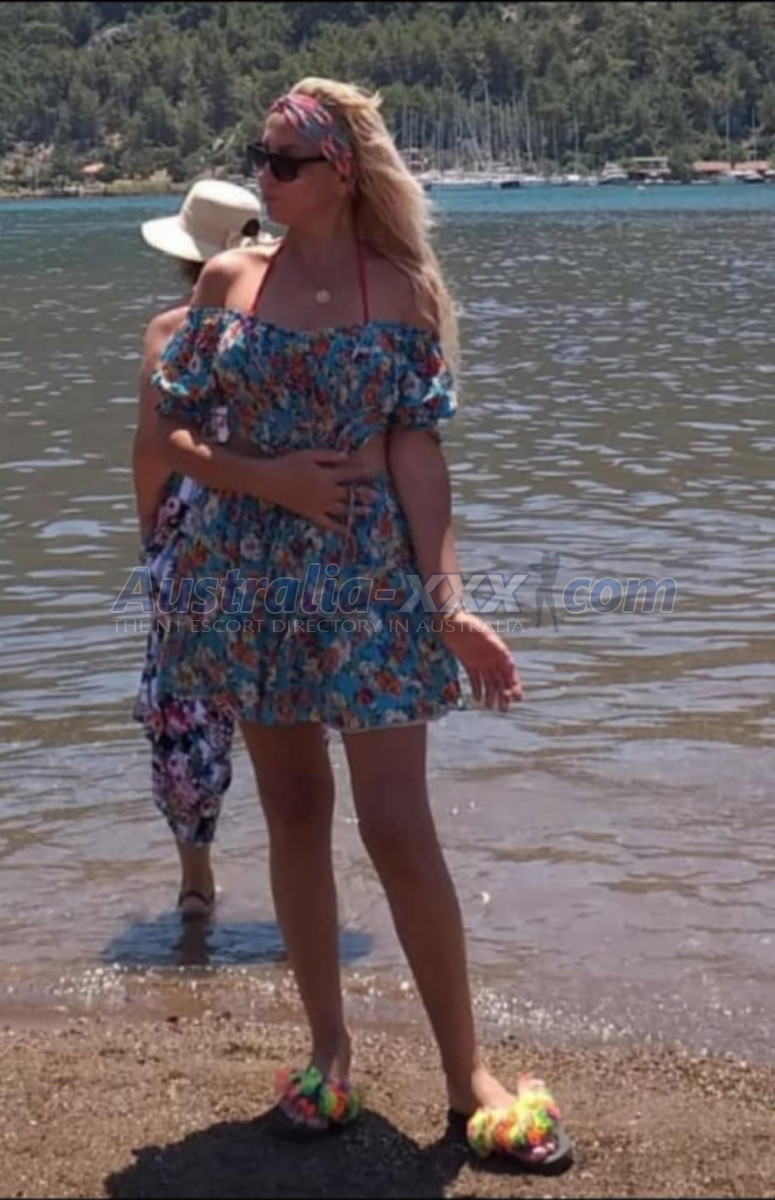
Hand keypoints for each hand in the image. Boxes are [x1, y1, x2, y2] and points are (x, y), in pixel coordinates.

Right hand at [258, 450, 376, 531]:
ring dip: (356, 510)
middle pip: (349, 494)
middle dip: (365, 494)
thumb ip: (328, 455)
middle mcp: (326, 492)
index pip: (349, 474)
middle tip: (378, 496)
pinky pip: (328, 524)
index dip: (362, 472)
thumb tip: (346, 455)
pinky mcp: (311, 514)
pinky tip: (349, 532)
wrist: (270, 480)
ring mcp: (319, 505)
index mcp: (326, 476)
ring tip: (369, 511)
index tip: (373, 472)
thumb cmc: (288, 464)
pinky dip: (340, 529)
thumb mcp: (309, 455)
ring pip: (342, 509)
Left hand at [441, 609, 522, 711]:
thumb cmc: (468, 624)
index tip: (516, 697)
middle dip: (504, 695)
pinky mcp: (468, 664)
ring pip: (488, 682)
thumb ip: (493, 644)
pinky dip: (477, 689)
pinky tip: (477, 699)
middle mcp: (491, 659)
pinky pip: (475, 679)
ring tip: (489, 707)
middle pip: (500, 680)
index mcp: (499, 652)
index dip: (514, 684)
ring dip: (490, 695)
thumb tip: (506, 656)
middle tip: (504, 709)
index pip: (510, 672)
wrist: (450, 622)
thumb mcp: (482, 632)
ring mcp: (480, 662)